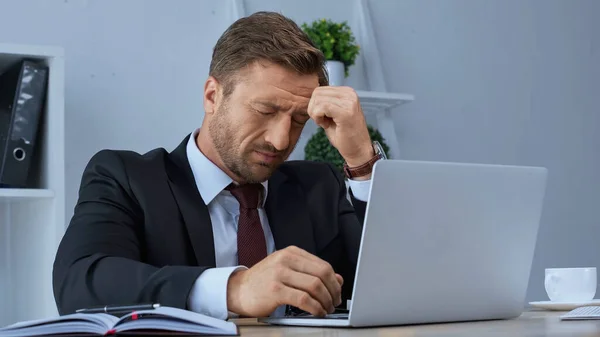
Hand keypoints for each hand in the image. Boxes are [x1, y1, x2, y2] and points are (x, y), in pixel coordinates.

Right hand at [226, 246, 343, 317]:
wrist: (238, 290)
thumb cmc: (263, 281)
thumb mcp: (288, 270)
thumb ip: (311, 272)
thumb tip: (338, 279)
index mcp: (291, 252)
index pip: (322, 264)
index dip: (334, 280)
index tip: (337, 292)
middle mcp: (286, 260)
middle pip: (321, 274)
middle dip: (333, 291)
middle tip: (334, 302)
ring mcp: (279, 273)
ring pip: (314, 286)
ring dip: (325, 301)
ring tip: (326, 309)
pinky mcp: (275, 289)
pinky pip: (303, 299)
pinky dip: (315, 307)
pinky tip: (317, 312)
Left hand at [307, 86, 373, 167]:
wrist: (358, 150)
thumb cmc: (345, 135)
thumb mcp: (333, 114)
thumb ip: (324, 103)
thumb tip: (311, 98)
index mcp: (347, 92)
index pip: (320, 90)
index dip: (315, 105)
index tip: (324, 117)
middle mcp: (349, 94)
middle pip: (317, 94)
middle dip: (314, 109)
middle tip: (323, 121)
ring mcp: (348, 102)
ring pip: (317, 100)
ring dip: (316, 114)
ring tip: (326, 123)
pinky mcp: (345, 112)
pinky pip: (321, 108)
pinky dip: (318, 118)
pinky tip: (326, 125)